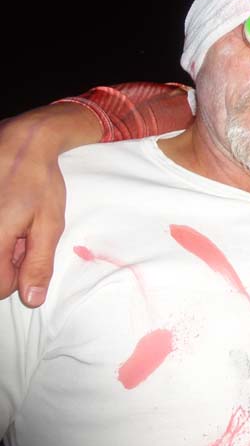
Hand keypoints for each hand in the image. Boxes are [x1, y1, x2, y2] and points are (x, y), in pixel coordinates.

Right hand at [0, 104, 99, 306]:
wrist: (21, 145)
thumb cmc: (39, 183)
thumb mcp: (49, 225)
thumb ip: (39, 264)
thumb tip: (31, 300)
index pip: (0, 289)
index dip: (20, 278)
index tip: (29, 253)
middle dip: (8, 261)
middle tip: (22, 235)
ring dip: (1, 246)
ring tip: (13, 223)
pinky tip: (4, 215)